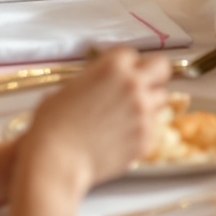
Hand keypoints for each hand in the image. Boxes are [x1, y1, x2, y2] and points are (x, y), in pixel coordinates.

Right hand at [21, 47, 173, 192]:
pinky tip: (121, 137)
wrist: (56, 160)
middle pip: (161, 67)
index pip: (133, 54)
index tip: (122, 74)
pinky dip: (142, 130)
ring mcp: (143, 111)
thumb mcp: (69, 88)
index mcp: (112, 66)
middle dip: (154, 74)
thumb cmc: (54, 126)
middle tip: (144, 85)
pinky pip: (153, 127)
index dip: (126, 65)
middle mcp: (133, 84)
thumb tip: (102, 83)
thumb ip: (93, 80)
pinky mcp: (146, 137)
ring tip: (126, 117)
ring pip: (161, 98)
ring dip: (149, 104)